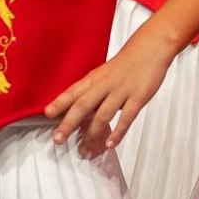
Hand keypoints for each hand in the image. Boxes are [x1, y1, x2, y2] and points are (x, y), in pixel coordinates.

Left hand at [45, 29, 177, 154]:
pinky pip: (127, 117)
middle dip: (69, 124)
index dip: (59, 102)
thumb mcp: (104, 74)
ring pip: (103, 115)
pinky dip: (118, 132)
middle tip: (58, 139)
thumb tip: (80, 115)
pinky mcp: (139, 97)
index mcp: (94, 78)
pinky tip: (110, 143)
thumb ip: (92, 93)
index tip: (48, 114)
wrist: (151, 48)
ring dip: (92, 134)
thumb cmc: (126, 64)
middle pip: (83, 105)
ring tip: (84, 149)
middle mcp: (105, 84)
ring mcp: (122, 91)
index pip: (73, 91)